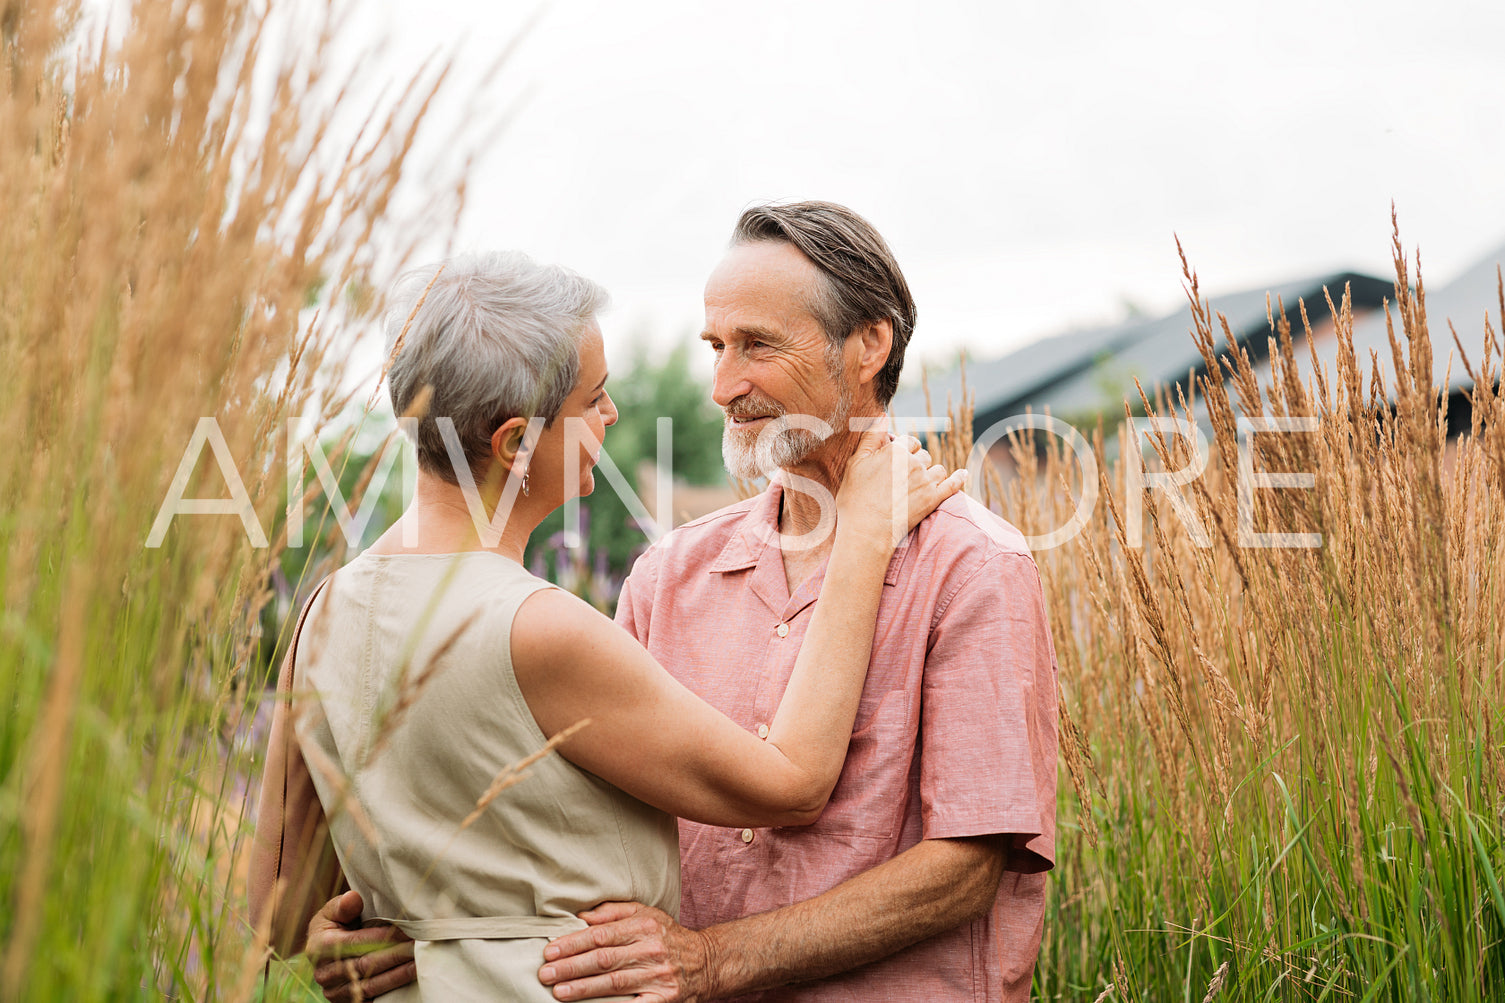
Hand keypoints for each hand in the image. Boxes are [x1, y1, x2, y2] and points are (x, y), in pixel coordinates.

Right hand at [306, 890, 415, 1001]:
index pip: (358, 942)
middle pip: (366, 965)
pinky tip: (408, 981)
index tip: (408, 930)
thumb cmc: (336, 926)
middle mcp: (325, 973)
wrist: (327, 953)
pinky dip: (391, 991)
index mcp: (320, 947)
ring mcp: (335, 992)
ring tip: (419, 964)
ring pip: (371, 986)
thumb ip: (342, 905)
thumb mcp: (332, 912)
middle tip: (419, 946)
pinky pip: (371, 1000)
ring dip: (398, 976)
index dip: (384, 937)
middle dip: (396, 956)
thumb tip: (353, 898)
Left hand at [539, 902, 714, 1002]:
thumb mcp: (646, 914)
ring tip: (559, 992)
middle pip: (604, 959)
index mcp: (644, 927)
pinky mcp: (664, 1000)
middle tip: (546, 973)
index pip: (602, 935)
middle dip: (572, 967)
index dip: (573, 943)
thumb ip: (612, 913)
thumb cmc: (667, 936)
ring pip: (614, 984)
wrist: (706, 962)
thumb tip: (580, 917)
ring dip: (583, 989)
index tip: (551, 950)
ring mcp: (658, 978)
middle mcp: (651, 951)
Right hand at [837, 422, 964, 548]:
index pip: (909, 440)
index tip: (898, 459)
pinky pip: (953, 484)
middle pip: (923, 455)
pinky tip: (963, 474)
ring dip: (931, 473)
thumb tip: (882, 416)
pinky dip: (959, 478)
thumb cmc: (856, 498)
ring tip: (921, 483)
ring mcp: (926, 481)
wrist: (867, 531)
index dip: (904, 449)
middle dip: (917, 461)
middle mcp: (914, 462)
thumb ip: (871, 437)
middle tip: (905, 476)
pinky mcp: (934, 499)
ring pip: (937, 469)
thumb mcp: (856, 463)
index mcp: (895, 451)